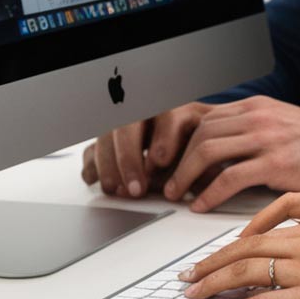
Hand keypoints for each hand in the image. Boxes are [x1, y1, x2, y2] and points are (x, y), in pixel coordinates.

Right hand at [81, 101, 214, 197]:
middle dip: (129, 158)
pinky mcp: (109, 141)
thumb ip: (203, 159)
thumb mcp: (207, 146)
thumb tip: (201, 176)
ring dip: (108, 164)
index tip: (162, 162)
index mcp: (177, 108)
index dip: (164, 139)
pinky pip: (92, 148)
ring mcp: (125, 125)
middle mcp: (148, 112)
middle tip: (136, 188)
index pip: (168, 116)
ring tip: (116, 190)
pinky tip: (95, 179)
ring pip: (106, 135)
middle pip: (129, 124)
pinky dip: (92, 165)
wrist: (187, 135)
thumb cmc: (196, 141)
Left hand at [163, 96, 299, 211]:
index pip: (202, 115)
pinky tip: (202, 206)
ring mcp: (268, 137)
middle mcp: (259, 115)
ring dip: (185, 176)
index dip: (178, 139)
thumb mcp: (280, 126)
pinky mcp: (278, 162)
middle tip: (166, 182)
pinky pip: (229, 177)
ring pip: (207, 150)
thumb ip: (248, 131)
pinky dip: (208, 194)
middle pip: (199, 131)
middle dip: (175, 159)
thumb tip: (212, 151)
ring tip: (178, 195)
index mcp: (256, 106)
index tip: (167, 160)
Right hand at [243, 188, 299, 265]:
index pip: (292, 205)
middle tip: (221, 257)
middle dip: (249, 234)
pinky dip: (286, 233)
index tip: (238, 244)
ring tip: (237, 257)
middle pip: (283, 210)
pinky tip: (275, 255)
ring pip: (293, 215)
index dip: (260, 223)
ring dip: (264, 234)